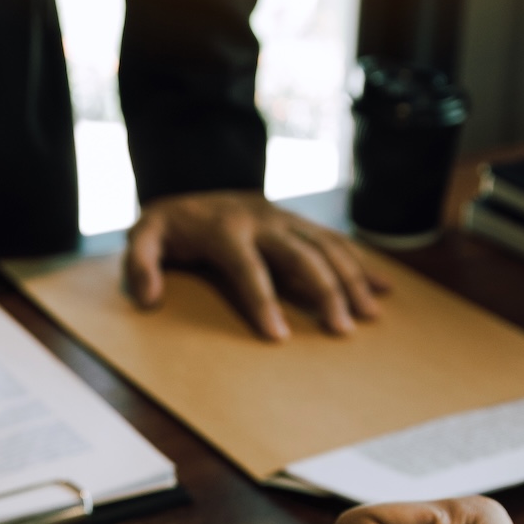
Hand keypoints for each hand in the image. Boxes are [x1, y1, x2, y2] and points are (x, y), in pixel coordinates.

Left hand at [124, 190, 385, 340]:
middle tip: (341, 329)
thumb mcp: (142, 238)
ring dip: (351, 279)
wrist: (193, 185)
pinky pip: (335, 240)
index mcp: (224, 228)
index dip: (263, 302)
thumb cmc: (169, 226)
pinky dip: (360, 262)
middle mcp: (262, 220)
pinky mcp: (298, 221)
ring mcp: (285, 217)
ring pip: (326, 246)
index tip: (279, 338)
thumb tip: (150, 297)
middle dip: (325, 291)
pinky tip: (383, 288)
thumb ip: (140, 264)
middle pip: (301, 255)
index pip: (248, 268)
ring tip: (369, 316)